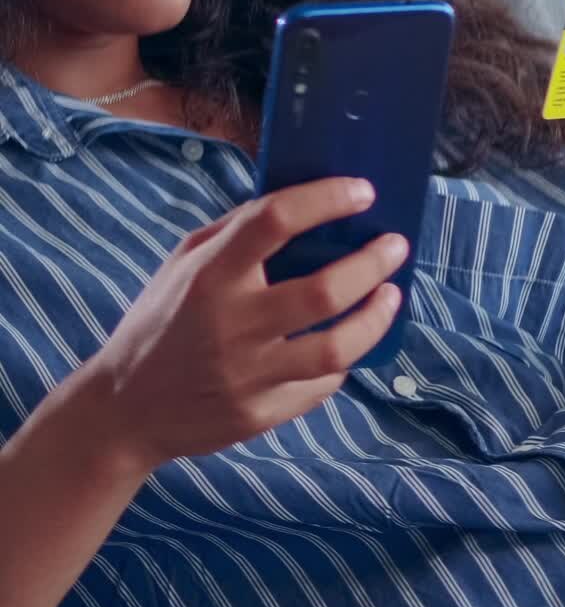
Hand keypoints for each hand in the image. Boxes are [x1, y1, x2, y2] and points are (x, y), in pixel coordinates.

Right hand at [91, 178, 406, 471]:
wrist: (126, 409)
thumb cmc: (161, 318)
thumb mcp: (184, 260)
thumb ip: (237, 230)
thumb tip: (304, 201)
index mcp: (210, 273)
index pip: (275, 221)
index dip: (326, 200)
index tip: (363, 192)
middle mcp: (231, 323)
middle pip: (324, 291)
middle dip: (372, 263)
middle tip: (396, 245)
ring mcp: (248, 375)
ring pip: (336, 349)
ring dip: (375, 317)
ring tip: (392, 294)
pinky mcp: (259, 415)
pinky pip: (320, 387)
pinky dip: (342, 361)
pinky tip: (349, 341)